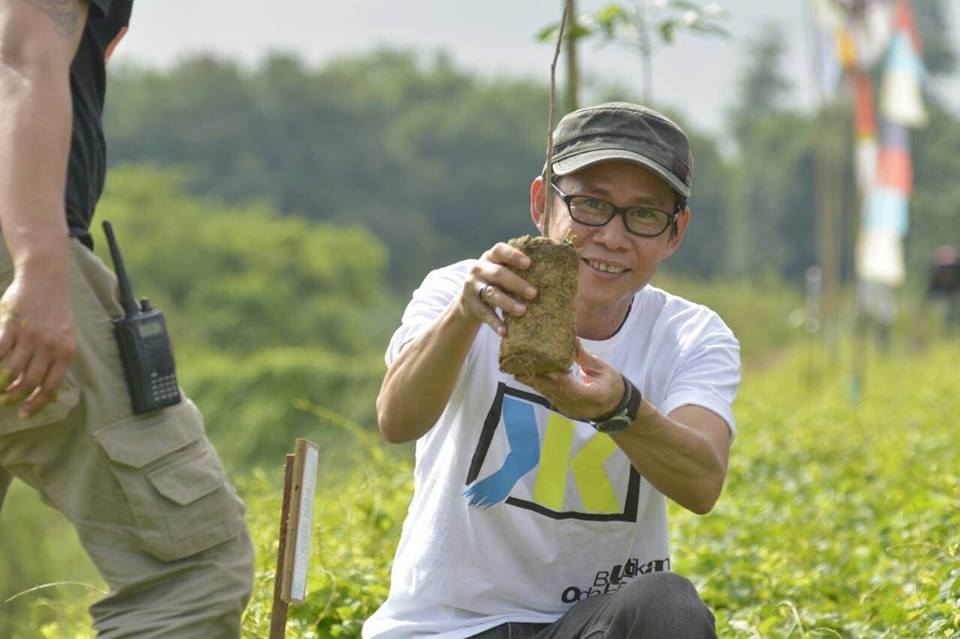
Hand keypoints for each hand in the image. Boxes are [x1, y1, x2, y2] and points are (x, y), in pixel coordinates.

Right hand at [0, 268, 75, 418]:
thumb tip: (49, 395)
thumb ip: (55, 363)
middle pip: (29, 382)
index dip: (36, 403)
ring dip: (1, 384)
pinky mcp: (12, 325)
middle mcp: (49, 346)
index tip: (24, 414)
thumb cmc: (54, 313)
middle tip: (5, 402)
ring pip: (12, 370)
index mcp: (65, 351)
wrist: (45, 280)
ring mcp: (30, 336)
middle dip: (15, 397)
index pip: (51, 386)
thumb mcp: (64, 338)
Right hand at [458, 242, 537, 335]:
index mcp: (490, 257)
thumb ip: (518, 267)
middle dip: (517, 283)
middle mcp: (479, 269)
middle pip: (498, 274)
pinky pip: (484, 314)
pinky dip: (495, 323)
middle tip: (534, 293)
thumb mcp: (501, 269)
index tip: (529, 264)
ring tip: (523, 311)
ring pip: (491, 294)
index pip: (500, 250)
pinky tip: (505, 331)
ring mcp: (473, 287)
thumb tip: (555, 271)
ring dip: (508, 303)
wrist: (469, 299)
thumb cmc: (496, 281)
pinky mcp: (471, 305)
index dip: (514, 256)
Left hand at [516, 341, 623, 421]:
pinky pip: (548, 395)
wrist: (616, 407)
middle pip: (550, 390)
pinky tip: (529, 374)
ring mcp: (567, 409)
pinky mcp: (562, 408)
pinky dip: (539, 384)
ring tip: (517, 368)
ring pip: (546, 394)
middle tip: (516, 366)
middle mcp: (575, 405)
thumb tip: (571, 340)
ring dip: (532, 381)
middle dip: (532, 378)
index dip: (550, 374)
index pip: (565, 385)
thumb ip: (584, 358)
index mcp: (590, 396)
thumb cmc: (613, 386)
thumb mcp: (603, 370)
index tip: (536, 364)